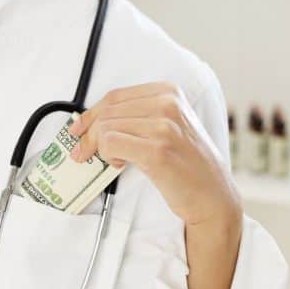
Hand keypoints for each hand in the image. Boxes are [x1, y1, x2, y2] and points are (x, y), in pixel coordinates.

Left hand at [69, 82, 241, 288]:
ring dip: (100, 147)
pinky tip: (119, 164)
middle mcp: (168, 103)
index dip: (90, 114)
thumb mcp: (167, 127)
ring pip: (105, 128)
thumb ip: (136, 117)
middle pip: (107, 112)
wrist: (212, 196)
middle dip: (87, 134)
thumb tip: (94, 121)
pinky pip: (111, 144)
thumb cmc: (187, 165)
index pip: (114, 96)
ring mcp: (164, 126)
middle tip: (81, 152)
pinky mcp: (157, 150)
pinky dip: (107, 155)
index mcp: (168, 92)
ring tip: (114, 160)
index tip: (77, 129)